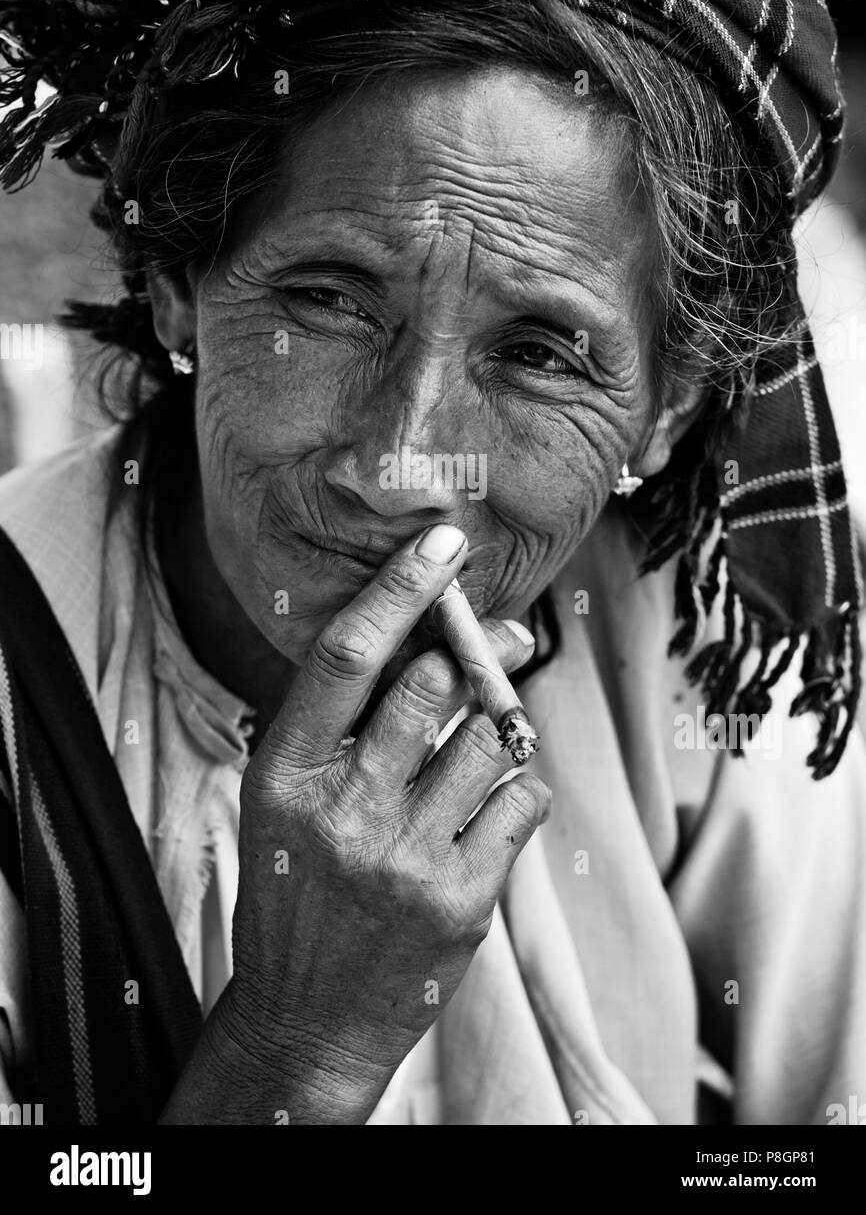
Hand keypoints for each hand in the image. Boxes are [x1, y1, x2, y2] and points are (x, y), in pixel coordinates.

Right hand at [216, 522, 550, 1120]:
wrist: (309, 1021)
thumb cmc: (302, 893)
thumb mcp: (286, 803)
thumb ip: (345, 725)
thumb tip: (440, 639)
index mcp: (286, 774)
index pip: (346, 658)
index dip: (400, 589)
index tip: (444, 540)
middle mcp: (342, 810)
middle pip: (433, 685)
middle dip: (479, 651)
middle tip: (503, 637)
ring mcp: (404, 857)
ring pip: (490, 738)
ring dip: (500, 729)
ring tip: (482, 750)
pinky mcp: (461, 899)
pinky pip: (523, 799)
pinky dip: (519, 790)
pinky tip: (490, 811)